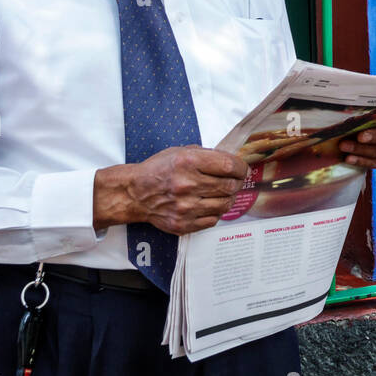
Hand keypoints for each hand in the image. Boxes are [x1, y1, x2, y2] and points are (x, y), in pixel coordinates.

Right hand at [93, 145, 250, 233]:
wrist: (134, 193)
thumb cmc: (159, 170)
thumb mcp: (181, 151)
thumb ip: (207, 155)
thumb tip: (233, 162)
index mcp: (188, 162)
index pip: (230, 166)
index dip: (241, 168)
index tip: (241, 169)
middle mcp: (187, 185)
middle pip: (230, 186)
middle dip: (237, 182)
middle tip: (234, 181)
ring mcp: (185, 207)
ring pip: (225, 205)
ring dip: (228, 198)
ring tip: (221, 193)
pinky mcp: (183, 224)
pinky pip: (213, 220)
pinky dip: (215, 212)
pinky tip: (208, 204)